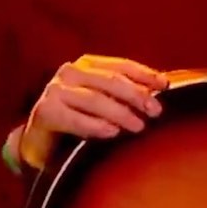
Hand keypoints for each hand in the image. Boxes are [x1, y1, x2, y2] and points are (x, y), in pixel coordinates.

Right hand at [18, 55, 168, 170]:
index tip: (165, 86)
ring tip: (139, 126)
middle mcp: (70, 72)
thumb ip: (125, 95)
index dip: (144, 74)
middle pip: (109, 81)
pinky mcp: (45, 112)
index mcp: (87, 65)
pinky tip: (112, 132)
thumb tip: (161, 92)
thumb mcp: (104, 103)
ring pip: (94, 99)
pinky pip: (74, 119)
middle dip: (136, 95)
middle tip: (155, 111)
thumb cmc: (79, 120)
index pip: (120, 65)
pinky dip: (95, 125)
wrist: (41, 143)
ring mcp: (55, 90)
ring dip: (120, 113)